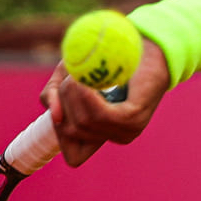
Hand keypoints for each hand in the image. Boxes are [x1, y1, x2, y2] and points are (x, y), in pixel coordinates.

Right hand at [39, 36, 171, 166]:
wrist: (146, 43)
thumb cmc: (108, 59)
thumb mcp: (71, 77)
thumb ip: (55, 96)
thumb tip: (55, 117)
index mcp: (106, 134)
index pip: (74, 157)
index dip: (60, 133)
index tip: (62, 105)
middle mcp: (117, 136)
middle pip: (72, 131)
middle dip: (63, 101)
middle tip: (71, 76)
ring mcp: (127, 129)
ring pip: (82, 123)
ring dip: (71, 94)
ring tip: (78, 73)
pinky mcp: (134, 116)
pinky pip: (99, 115)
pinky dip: (86, 95)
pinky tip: (85, 79)